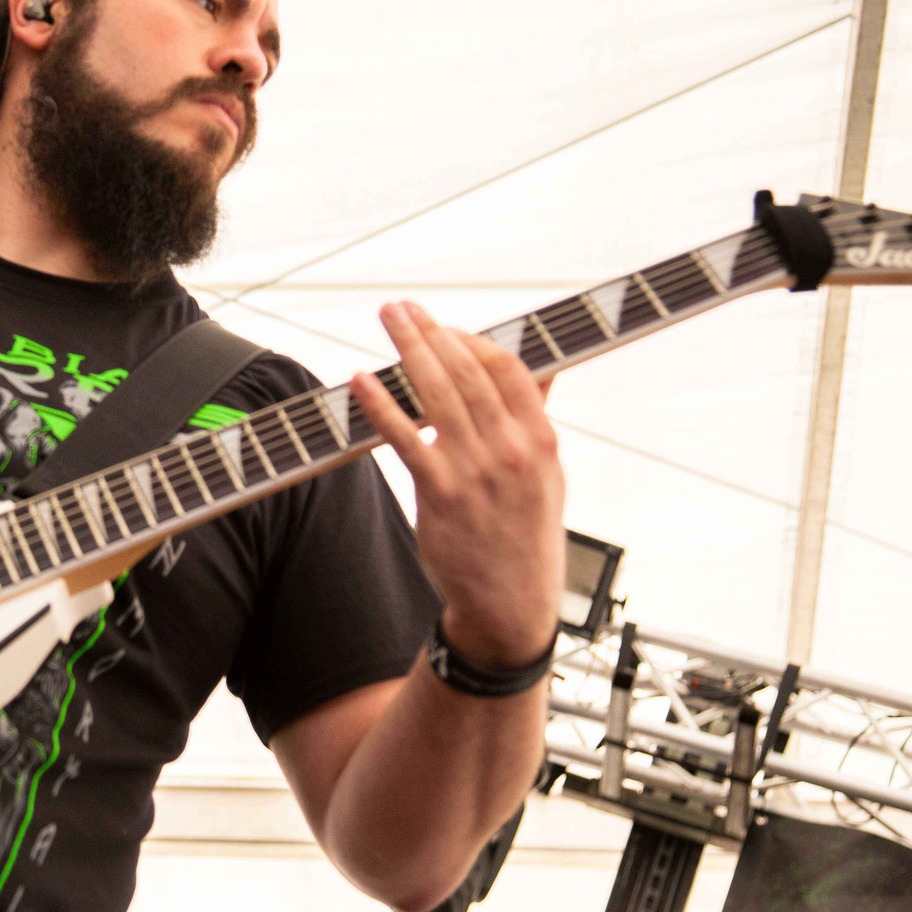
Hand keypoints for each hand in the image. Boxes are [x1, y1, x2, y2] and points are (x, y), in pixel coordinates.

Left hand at [352, 302, 564, 668]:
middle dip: (432, 331)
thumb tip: (544, 370)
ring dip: (408, 350)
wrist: (511, 604)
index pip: (510, 369)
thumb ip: (539, 420)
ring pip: (437, 395)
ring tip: (388, 320)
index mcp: (542, 441)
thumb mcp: (549, 476)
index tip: (447, 328)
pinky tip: (362, 380)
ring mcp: (475, 471)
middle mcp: (511, 451)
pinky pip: (405, 438)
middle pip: (468, 372)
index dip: (474, 340)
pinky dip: (382, 404)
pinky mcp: (440, 494)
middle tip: (403, 307)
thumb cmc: (525, 537)